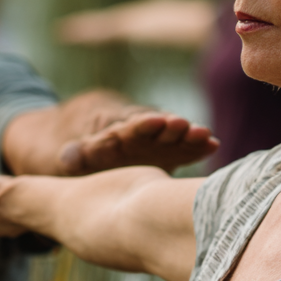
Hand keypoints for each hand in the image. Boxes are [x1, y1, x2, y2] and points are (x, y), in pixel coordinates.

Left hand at [57, 112, 217, 174]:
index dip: (140, 124)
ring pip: (169, 134)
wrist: (86, 139)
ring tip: (205, 135)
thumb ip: (74, 155)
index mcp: (108, 128)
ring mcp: (150, 140)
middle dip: (166, 126)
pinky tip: (213, 145)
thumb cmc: (75, 152)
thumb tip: (69, 158)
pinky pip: (179, 147)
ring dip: (185, 134)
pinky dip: (194, 146)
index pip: (124, 126)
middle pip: (151, 126)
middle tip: (182, 125)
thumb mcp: (68, 154)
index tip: (155, 121)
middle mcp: (132, 129)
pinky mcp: (162, 151)